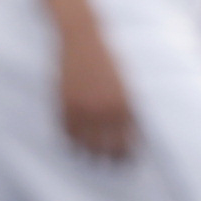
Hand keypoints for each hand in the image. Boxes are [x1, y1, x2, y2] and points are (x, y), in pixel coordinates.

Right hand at [56, 20, 136, 160]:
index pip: (127, 144)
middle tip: (109, 164)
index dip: (126, 157)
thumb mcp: (126, 82)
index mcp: (125, 105)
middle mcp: (105, 110)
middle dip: (109, 160)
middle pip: (107, 151)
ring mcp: (84, 109)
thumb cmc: (108, 57)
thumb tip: (135, 135)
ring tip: (92, 155)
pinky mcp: (65, 105)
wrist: (83, 36)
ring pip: (86, 147)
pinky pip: (68, 135)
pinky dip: (72, 142)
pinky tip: (77, 142)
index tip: (125, 162)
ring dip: (89, 153)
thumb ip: (129, 109)